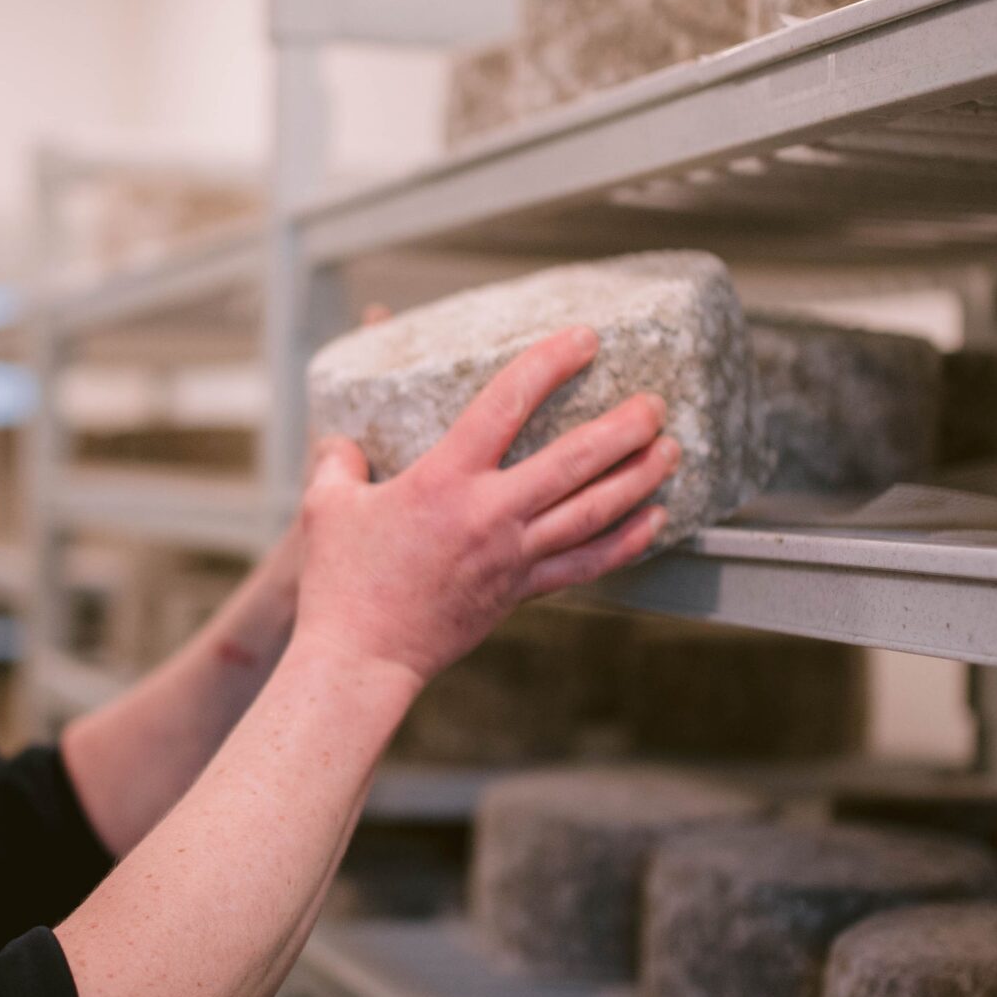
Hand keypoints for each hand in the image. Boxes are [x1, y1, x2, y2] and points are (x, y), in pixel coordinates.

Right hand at [291, 326, 677, 689]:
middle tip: (654, 402)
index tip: (583, 340)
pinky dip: (625, 542)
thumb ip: (338, 462)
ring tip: (669, 450)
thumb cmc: (341, 581)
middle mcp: (490, 514)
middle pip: (574, 460)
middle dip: (622, 427)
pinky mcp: (519, 591)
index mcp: (444, 479)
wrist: (363, 656)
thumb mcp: (327, 506)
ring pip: (592, 511)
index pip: (506, 404)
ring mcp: (512, 555)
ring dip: (638, 478)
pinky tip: (654, 520)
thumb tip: (344, 444)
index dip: (549, 364)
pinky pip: (585, 565)